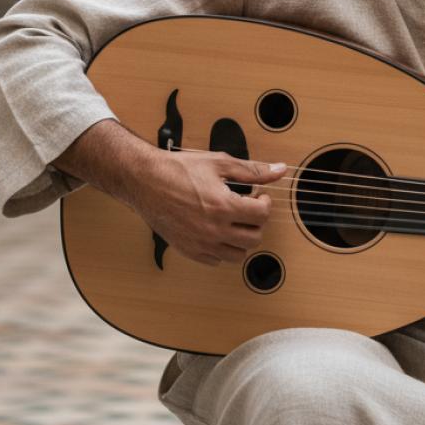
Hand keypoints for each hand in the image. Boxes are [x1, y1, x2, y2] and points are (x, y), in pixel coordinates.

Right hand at [136, 147, 287, 266]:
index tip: (258, 195)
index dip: (265, 202)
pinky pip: (216, 260)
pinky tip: (217, 230)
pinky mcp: (189, 251)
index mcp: (223, 206)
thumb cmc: (179, 170)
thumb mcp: (220, 164)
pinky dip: (222, 248)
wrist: (145, 181)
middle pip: (254, 238)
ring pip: (238, 255)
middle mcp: (213, 230)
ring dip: (242, 238)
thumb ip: (253, 170)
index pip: (262, 215)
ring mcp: (200, 244)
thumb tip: (279, 171)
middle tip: (248, 207)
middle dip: (256, 221)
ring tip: (234, 220)